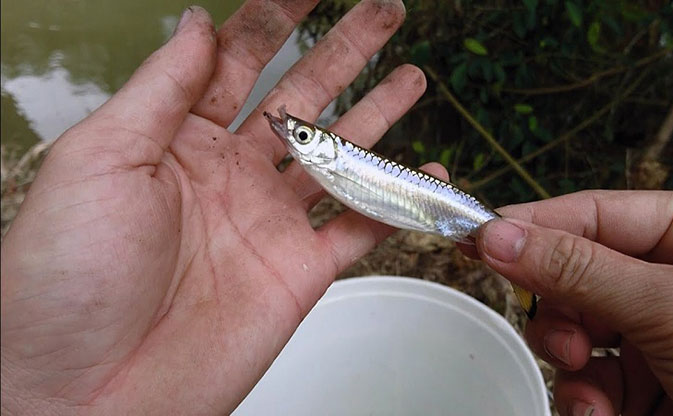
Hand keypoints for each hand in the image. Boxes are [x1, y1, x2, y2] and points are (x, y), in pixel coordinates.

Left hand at [1, 1, 442, 413]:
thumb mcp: (99, 160)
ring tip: (410, 79)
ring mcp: (268, 223)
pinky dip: (398, 204)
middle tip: (382, 12)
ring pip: (339, 158)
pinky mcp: (298, 271)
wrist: (85, 392)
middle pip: (302, 97)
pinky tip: (425, 174)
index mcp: (177, 140)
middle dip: (344, 52)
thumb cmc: (65, 279)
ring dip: (377, 118)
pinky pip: (361, 230)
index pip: (237, 59)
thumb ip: (162, 90)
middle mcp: (229, 176)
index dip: (276, 16)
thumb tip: (197, 22)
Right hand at [476, 190, 672, 414]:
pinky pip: (593, 377)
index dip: (536, 225)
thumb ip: (579, 268)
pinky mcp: (651, 382)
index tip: (478, 236)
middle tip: (560, 334)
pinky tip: (599, 413)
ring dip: (570, 361)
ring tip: (587, 383)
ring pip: (578, 329)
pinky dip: (586, 398)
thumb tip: (498, 235)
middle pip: (577, 272)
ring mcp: (661, 332)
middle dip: (560, 309)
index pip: (596, 213)